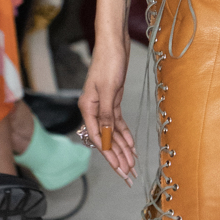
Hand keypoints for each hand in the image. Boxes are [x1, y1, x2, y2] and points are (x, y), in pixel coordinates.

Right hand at [78, 37, 136, 185]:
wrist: (114, 44)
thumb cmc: (108, 63)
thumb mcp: (108, 90)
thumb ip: (106, 115)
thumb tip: (106, 137)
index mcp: (88, 109)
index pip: (98, 139)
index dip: (109, 156)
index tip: (120, 169)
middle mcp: (93, 110)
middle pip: (105, 139)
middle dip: (117, 157)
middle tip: (128, 174)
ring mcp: (103, 106)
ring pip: (112, 133)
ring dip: (122, 149)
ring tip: (132, 165)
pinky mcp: (112, 101)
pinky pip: (117, 123)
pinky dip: (124, 134)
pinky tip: (131, 146)